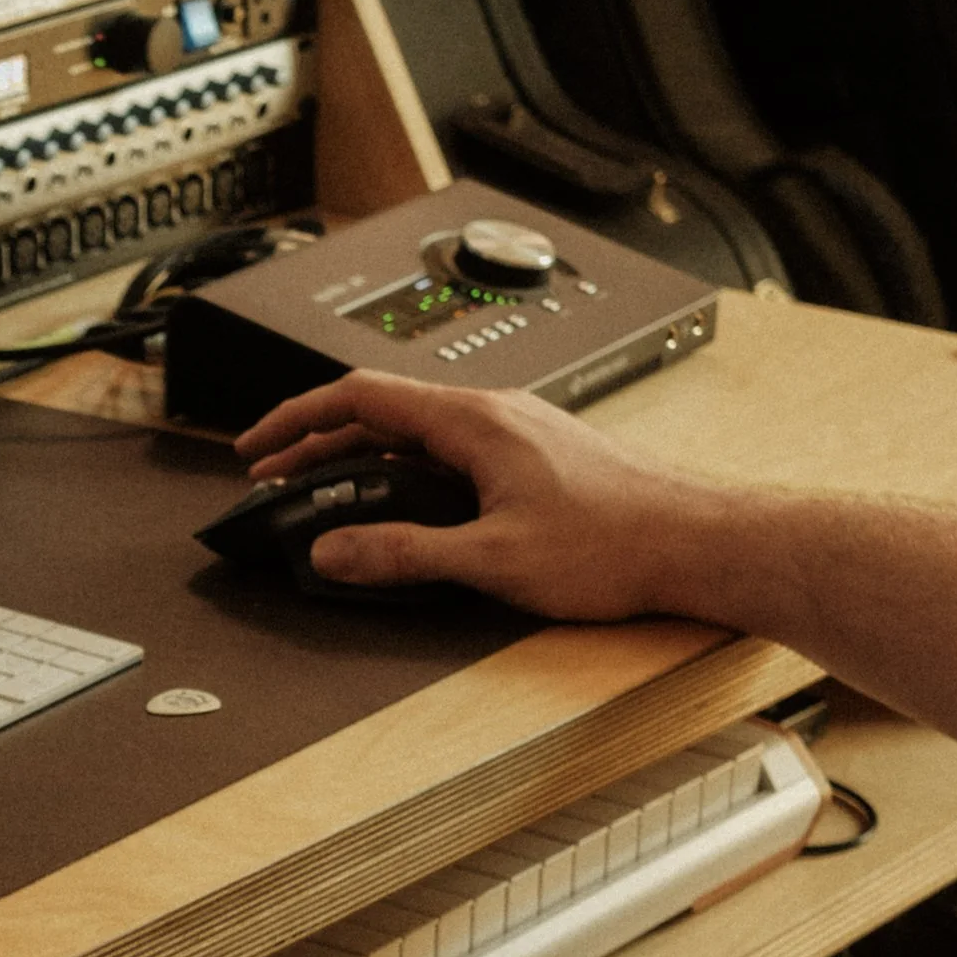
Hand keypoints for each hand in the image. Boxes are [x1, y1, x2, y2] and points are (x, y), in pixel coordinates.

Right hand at [235, 368, 720, 622]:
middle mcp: (493, 413)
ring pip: (417, 432)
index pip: (359, 397)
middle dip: (318, 442)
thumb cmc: (618, 541)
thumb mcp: (492, 558)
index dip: (296, 419)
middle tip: (276, 474)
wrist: (699, 541)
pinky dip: (408, 470)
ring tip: (329, 494)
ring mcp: (517, 431)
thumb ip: (403, 553)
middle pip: (382, 412)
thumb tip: (334, 550)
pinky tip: (408, 506)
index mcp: (473, 422)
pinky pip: (451, 449)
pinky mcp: (536, 456)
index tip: (258, 447)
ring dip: (364, 459)